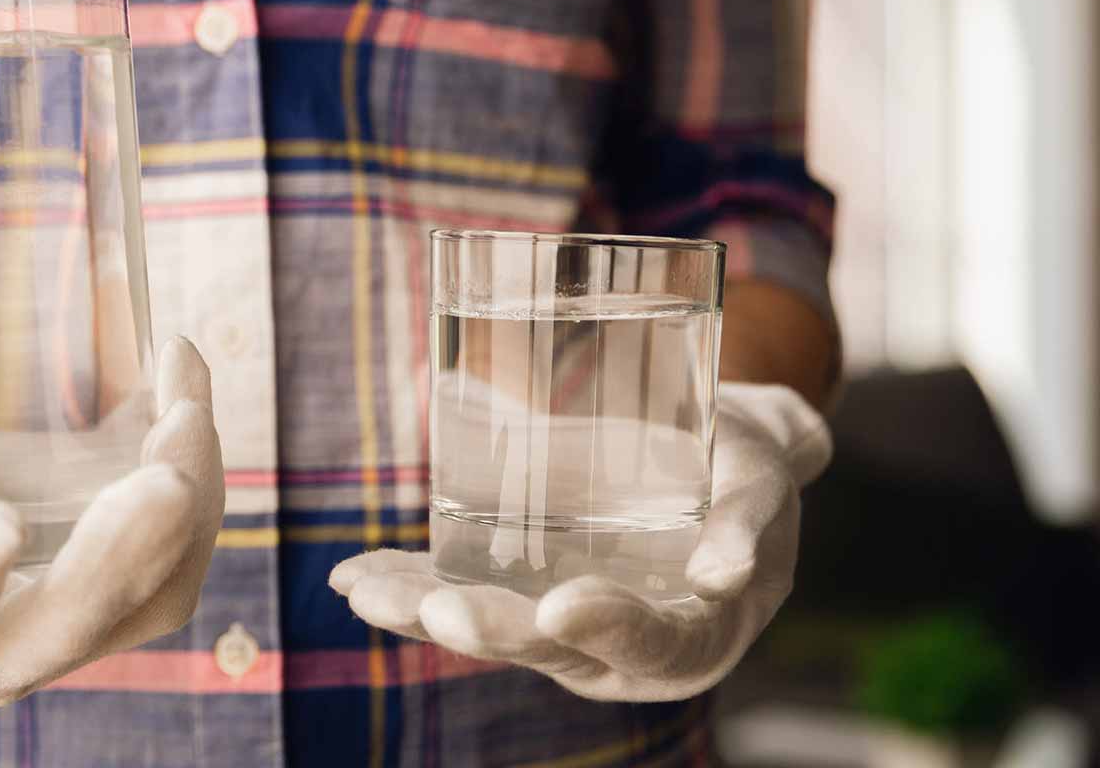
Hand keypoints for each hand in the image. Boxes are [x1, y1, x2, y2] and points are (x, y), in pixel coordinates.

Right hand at [0, 337, 224, 706]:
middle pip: (73, 625)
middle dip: (124, 553)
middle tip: (160, 476)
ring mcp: (73, 634)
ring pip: (153, 595)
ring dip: (187, 507)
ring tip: (185, 405)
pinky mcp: (125, 596)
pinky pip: (182, 556)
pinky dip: (198, 473)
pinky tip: (181, 384)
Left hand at [329, 381, 831, 701]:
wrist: (712, 463)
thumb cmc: (744, 475)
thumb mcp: (760, 488)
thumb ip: (743, 526)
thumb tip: (724, 574)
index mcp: (691, 637)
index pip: (649, 644)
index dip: (606, 628)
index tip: (559, 607)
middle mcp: (617, 649)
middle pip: (550, 646)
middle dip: (489, 629)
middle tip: (437, 610)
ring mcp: (560, 627)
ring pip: (489, 626)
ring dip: (421, 612)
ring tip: (364, 593)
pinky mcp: (520, 594)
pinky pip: (460, 597)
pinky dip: (407, 588)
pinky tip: (352, 580)